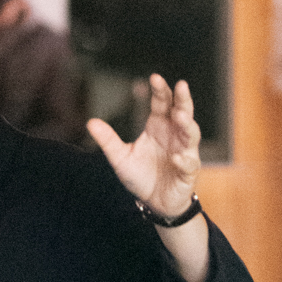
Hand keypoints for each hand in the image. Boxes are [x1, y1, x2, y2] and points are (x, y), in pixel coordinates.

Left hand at [87, 74, 199, 217]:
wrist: (154, 203)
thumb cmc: (141, 176)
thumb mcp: (120, 157)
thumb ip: (108, 140)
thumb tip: (90, 122)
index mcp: (159, 126)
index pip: (162, 103)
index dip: (161, 90)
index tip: (154, 77)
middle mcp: (174, 135)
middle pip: (183, 112)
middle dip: (183, 99)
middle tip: (181, 85)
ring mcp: (185, 152)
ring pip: (191, 134)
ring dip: (187, 125)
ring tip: (180, 116)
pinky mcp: (188, 172)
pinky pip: (189, 163)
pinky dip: (184, 159)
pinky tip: (177, 157)